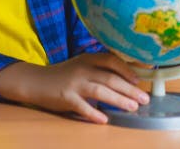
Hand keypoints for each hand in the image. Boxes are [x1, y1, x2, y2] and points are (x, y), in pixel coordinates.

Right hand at [0, 52, 149, 123]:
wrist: (36, 81)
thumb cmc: (65, 75)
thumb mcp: (83, 66)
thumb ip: (101, 69)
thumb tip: (128, 78)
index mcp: (89, 59)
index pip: (112, 60)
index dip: (127, 70)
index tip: (139, 80)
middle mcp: (83, 69)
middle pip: (110, 78)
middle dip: (129, 89)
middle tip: (143, 99)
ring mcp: (74, 83)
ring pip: (100, 91)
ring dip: (118, 99)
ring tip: (132, 107)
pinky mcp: (65, 97)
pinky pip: (82, 107)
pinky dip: (93, 113)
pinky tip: (104, 119)